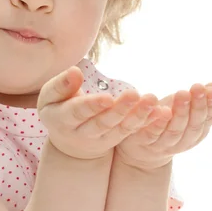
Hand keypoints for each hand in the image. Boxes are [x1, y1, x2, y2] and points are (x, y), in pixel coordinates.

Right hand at [37, 66, 164, 160]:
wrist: (68, 138)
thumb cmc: (58, 106)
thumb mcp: (50, 96)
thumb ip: (61, 84)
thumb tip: (75, 71)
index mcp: (62, 119)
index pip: (77, 113)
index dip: (92, 106)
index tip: (108, 98)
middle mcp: (82, 133)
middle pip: (103, 123)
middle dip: (120, 110)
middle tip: (135, 94)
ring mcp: (100, 139)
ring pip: (120, 129)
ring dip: (138, 116)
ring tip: (152, 101)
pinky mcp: (116, 139)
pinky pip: (131, 131)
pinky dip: (146, 122)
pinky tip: (161, 111)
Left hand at [114, 82, 211, 169]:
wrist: (143, 149)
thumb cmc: (168, 121)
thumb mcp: (185, 107)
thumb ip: (202, 97)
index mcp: (196, 131)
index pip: (207, 119)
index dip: (210, 105)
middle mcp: (183, 140)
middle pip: (193, 125)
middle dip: (197, 106)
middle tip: (197, 87)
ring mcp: (164, 144)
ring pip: (175, 130)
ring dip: (180, 112)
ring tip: (182, 93)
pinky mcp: (146, 142)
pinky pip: (153, 134)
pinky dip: (158, 123)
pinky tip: (162, 110)